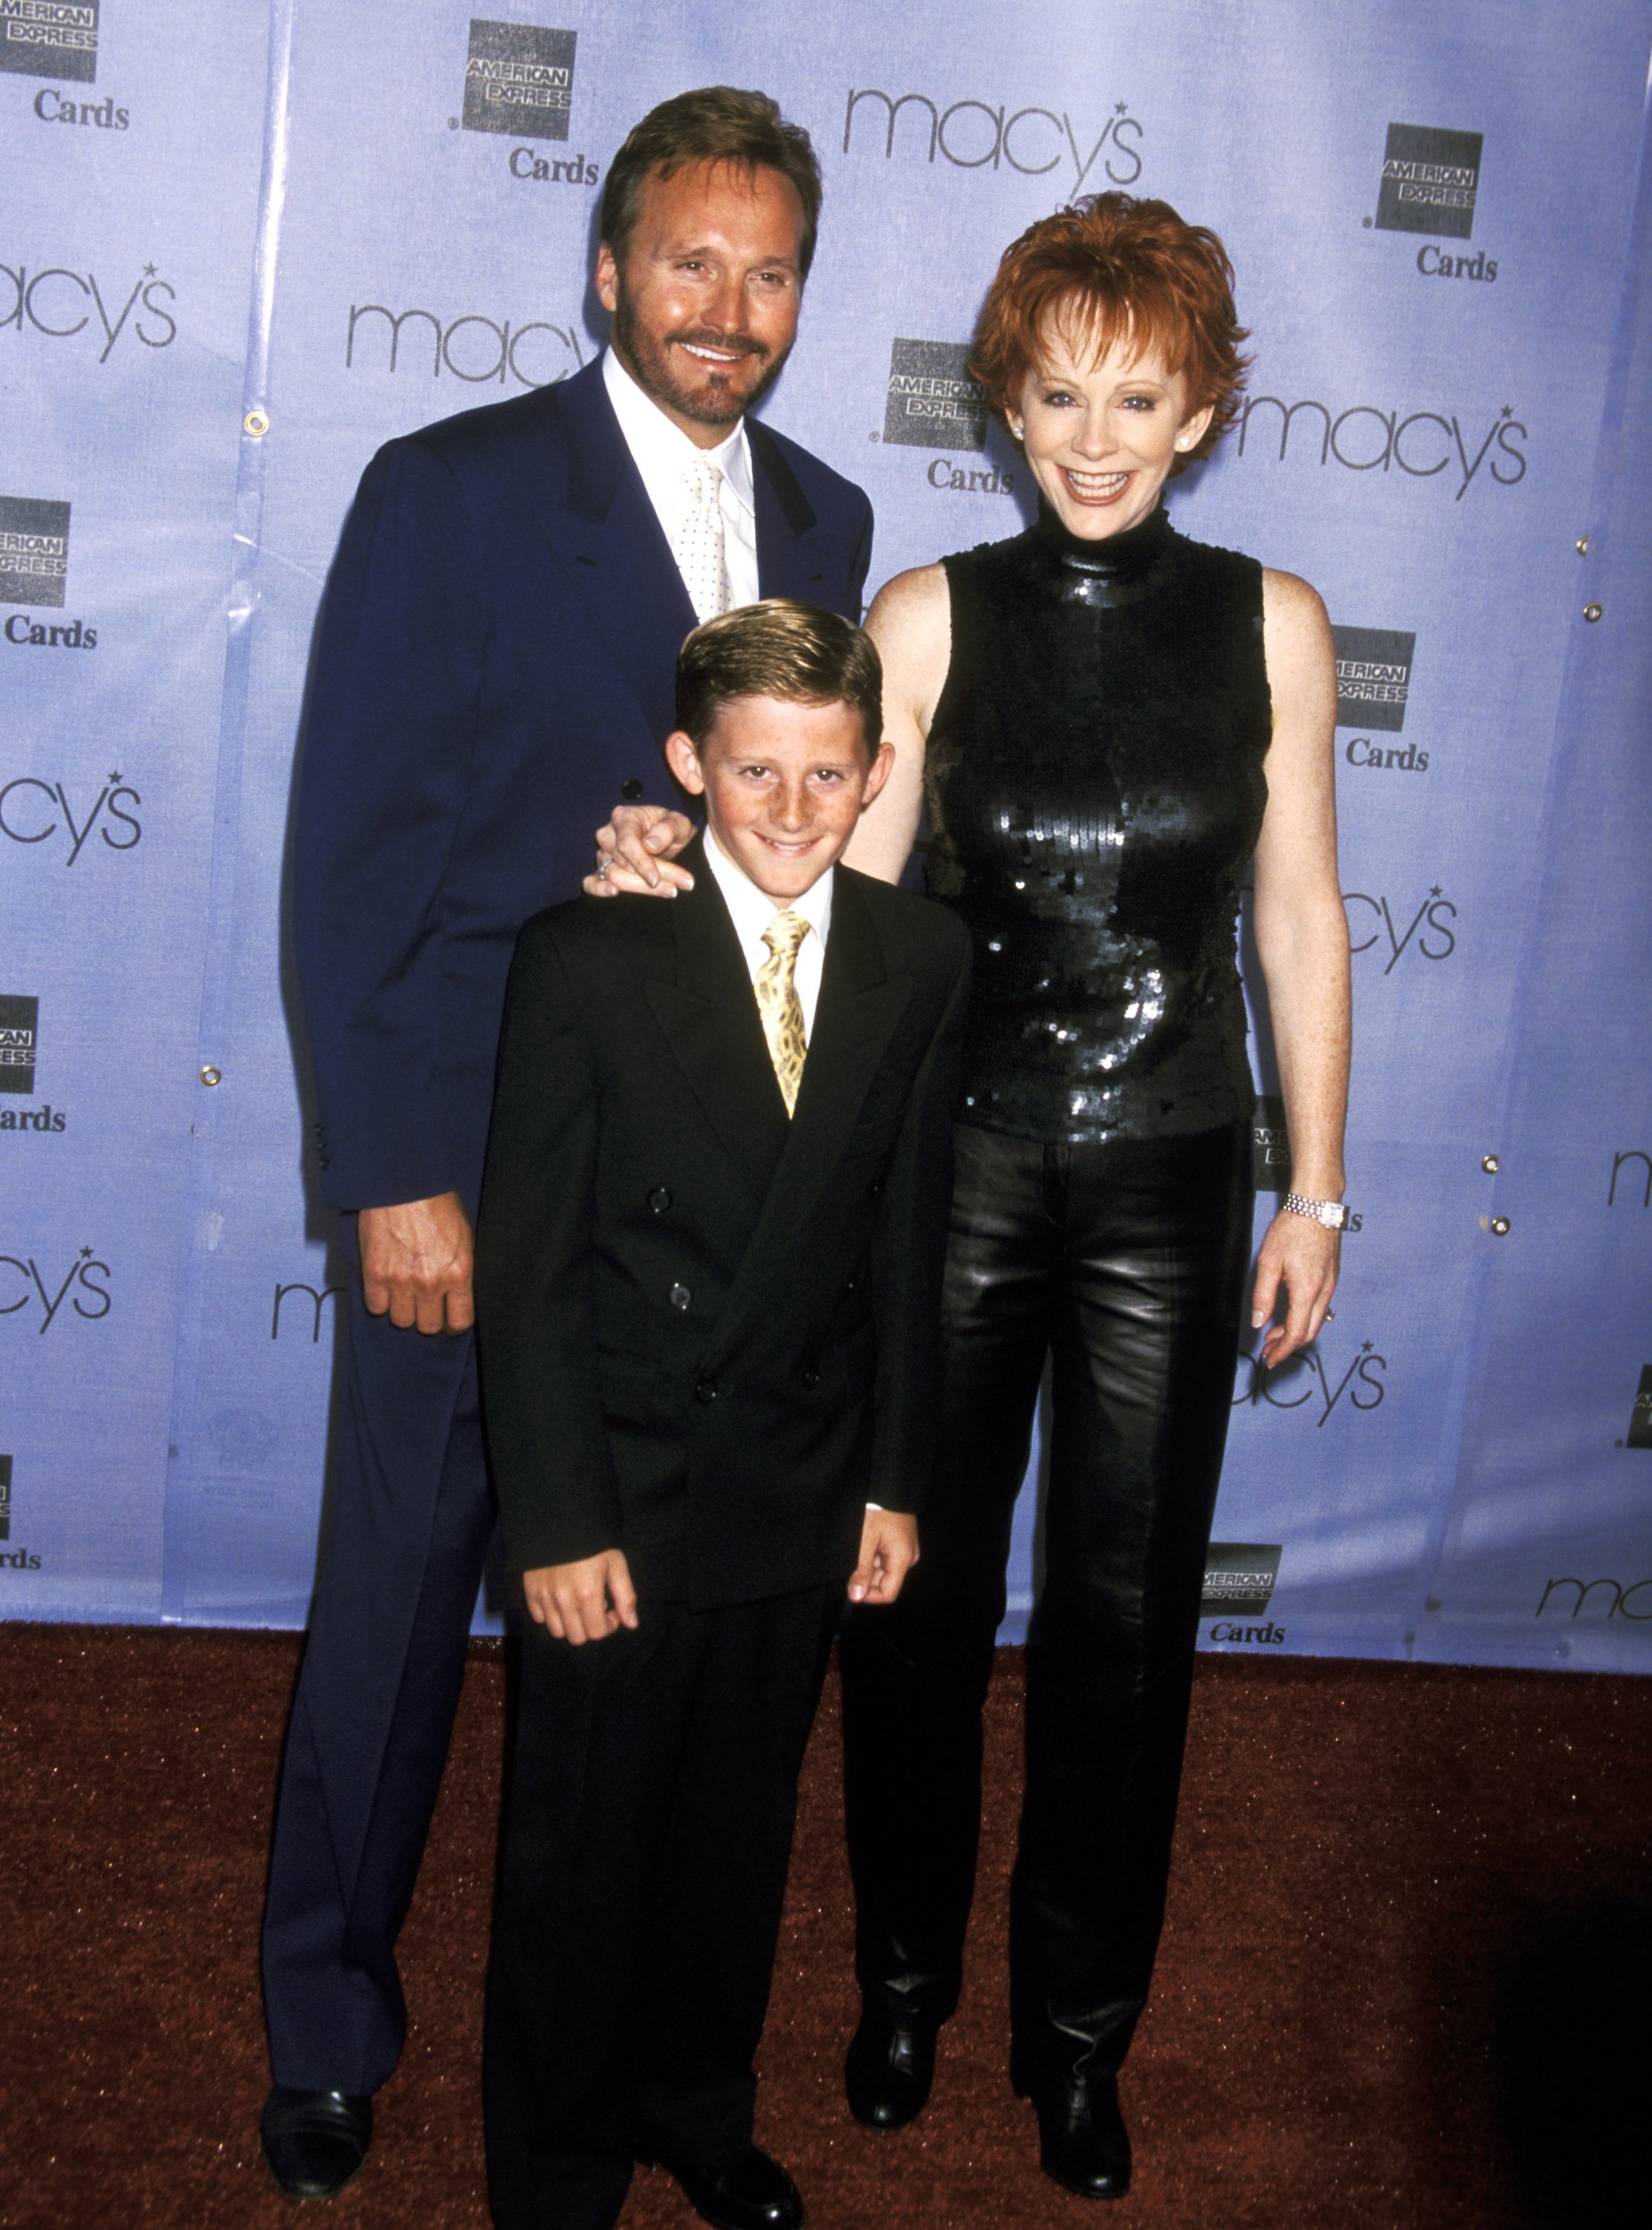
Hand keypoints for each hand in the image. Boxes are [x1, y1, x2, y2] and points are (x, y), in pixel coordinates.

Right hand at [358, 1191, 473, 1332]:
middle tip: (424, 1305)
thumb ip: (460, 1270)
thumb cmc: (436, 1204)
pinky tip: (385, 1287)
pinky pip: (376, 1307)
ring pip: (401, 1321)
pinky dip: (380, 1301)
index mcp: (459, 1273)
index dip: (453, 1324)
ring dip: (403, 1310)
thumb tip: (458, 1293)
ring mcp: (401, 1281)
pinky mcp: (375, 1274)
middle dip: (427, 1318)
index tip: (448, 1321)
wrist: (404, 1183)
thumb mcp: (464, 1237)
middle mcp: (431, 1283)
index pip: (459, 1321)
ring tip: (404, 1294)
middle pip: (428, 1326)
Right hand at [523, 1550, 638, 1643]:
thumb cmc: (594, 1542)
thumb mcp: (616, 1563)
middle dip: (590, 1628)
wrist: (563, 1520)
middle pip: (577, 1637)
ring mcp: (544, 1596)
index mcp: (587, 1594)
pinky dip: (551, 1615)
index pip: (597, 1632)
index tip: (611, 1612)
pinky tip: (561, 1600)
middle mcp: (563, 1599)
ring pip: (557, 1631)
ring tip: (578, 1604)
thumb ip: (625, 1596)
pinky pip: (539, 1617)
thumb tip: (631, 1623)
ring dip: (571, 1624)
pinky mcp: (530, 1590)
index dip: (609, 1626)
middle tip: (595, 1608)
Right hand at [585, 805, 696, 898]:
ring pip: (614, 876)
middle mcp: (608, 834)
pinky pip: (591, 882)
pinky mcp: (602, 870)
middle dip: (652, 878)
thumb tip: (650, 844)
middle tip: (680, 885)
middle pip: (623, 862)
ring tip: (671, 890)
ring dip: (641, 888)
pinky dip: (598, 888)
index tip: (656, 879)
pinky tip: (614, 892)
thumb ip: (667, 830)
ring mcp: (603, 854)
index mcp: (623, 817)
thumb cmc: (671, 829)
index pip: (627, 843)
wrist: (670, 841)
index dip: (642, 863)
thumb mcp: (678, 823)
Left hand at [848, 1509, 918, 1604]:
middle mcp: (908, 1558)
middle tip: (850, 1563)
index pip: (888, 1593)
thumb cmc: (878, 1509)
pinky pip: (885, 1558)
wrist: (889, 1485)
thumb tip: (856, 1596)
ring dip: (867, 1566)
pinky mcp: (901, 1543)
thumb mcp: (865, 1540)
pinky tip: (865, 1543)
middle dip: (865, 1578)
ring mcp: (905, 1550)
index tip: (850, 1587)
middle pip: (885, 1582)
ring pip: (883, 1570)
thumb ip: (861, 1570)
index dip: (868, 1595)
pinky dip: (872, 1556)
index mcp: (903, 1559)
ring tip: (859, 1547)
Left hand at [1251, 1209, 1339, 1369]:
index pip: (1297, 1334)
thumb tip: (1259, 1322)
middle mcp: (1324, 1292)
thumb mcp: (1268, 1262)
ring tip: (1274, 1334)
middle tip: (1269, 1350)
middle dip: (1288, 1346)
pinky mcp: (1331, 1277)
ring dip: (1296, 1332)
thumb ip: (1263, 1295)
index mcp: (1307, 1291)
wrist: (1317, 1206)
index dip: (1282, 1351)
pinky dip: (1304, 1318)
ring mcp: (1331, 1285)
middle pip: (1310, 1332)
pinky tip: (1288, 1313)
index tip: (1270, 1359)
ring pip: (1316, 1321)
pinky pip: (1320, 1307)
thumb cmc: (1292, 1229)